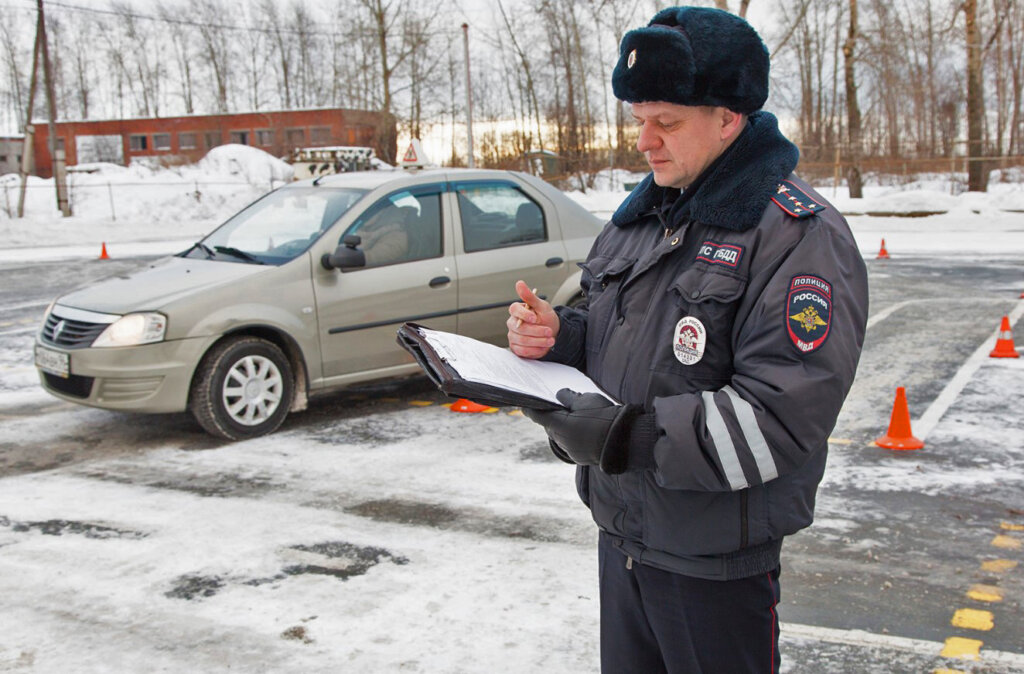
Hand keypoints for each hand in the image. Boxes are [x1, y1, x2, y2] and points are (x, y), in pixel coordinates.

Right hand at [507, 280, 558, 358]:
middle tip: (549, 331)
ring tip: (551, 340)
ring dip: (538, 341)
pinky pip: (523, 351)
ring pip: (522, 340)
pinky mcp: (516, 348)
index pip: (514, 309)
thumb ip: (530, 297)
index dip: (524, 314)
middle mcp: (512, 323)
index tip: (536, 318)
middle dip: (536, 331)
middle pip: (519, 328)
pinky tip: (544, 347)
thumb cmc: (546, 318)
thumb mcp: (542, 306)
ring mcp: (513, 336)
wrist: (552, 333)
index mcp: (517, 311)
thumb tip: (519, 283)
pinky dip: (535, 350)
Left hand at [523, 389, 652, 472]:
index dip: (530, 410)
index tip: (524, 405)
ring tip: (574, 418)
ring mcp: (571, 451)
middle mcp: (561, 440)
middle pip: (550, 427)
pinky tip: (583, 430)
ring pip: (560, 437)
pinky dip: (572, 437)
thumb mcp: (587, 400)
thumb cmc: (604, 417)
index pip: (538, 416)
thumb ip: (570, 398)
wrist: (625, 441)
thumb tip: (560, 395)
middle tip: (557, 408)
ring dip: (563, 428)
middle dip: (551, 418)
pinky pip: (571, 446)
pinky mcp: (580, 458)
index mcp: (559, 425)